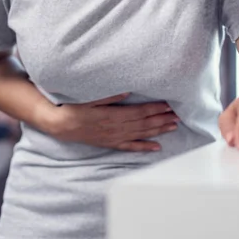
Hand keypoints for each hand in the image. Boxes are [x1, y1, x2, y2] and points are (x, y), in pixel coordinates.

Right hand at [44, 93, 178, 151]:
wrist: (59, 124)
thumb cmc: (73, 107)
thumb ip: (109, 95)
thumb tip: (127, 91)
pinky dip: (144, 147)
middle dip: (163, 119)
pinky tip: (157, 147)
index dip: (156, 109)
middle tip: (179, 115)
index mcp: (112, 115)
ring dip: (159, 131)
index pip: (140, 112)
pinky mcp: (111, 143)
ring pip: (141, 134)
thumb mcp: (89, 97)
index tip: (169, 105)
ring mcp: (114, 137)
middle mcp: (116, 128)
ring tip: (174, 126)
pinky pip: (130, 147)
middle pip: (145, 123)